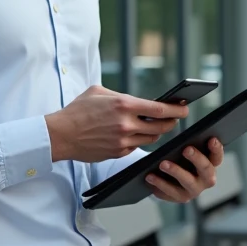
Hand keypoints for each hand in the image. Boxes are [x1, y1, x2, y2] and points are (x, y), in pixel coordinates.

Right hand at [45, 85, 187, 162]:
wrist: (61, 134)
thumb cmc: (78, 110)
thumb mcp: (99, 92)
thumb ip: (121, 96)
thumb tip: (138, 102)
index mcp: (124, 105)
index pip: (159, 108)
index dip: (176, 109)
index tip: (185, 108)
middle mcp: (126, 124)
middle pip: (161, 127)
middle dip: (171, 122)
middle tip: (175, 118)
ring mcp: (123, 141)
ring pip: (151, 139)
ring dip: (156, 132)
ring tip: (157, 125)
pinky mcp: (118, 153)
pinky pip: (136, 147)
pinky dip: (139, 140)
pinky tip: (137, 135)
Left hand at [145, 139, 223, 203]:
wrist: (173, 179)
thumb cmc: (182, 159)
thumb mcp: (188, 152)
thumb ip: (190, 146)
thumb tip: (184, 138)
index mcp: (211, 165)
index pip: (217, 157)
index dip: (216, 149)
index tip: (211, 139)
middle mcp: (206, 180)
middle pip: (205, 169)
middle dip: (196, 158)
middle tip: (186, 149)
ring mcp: (194, 191)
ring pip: (187, 182)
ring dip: (175, 172)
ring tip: (162, 164)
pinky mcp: (180, 198)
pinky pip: (170, 193)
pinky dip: (160, 185)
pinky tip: (150, 177)